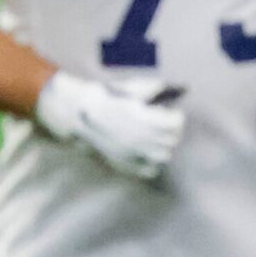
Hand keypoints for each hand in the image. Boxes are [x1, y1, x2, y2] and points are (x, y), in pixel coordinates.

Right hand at [36, 70, 185, 181]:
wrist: (78, 110)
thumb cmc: (105, 96)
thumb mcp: (131, 87)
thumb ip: (154, 87)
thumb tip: (177, 88)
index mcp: (145, 119)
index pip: (176, 123)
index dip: (176, 116)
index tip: (171, 111)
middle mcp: (141, 138)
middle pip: (171, 140)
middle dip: (170, 130)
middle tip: (163, 123)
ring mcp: (132, 151)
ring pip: (163, 156)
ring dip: (162, 146)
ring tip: (154, 137)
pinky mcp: (124, 160)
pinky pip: (148, 170)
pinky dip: (151, 164)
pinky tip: (144, 151)